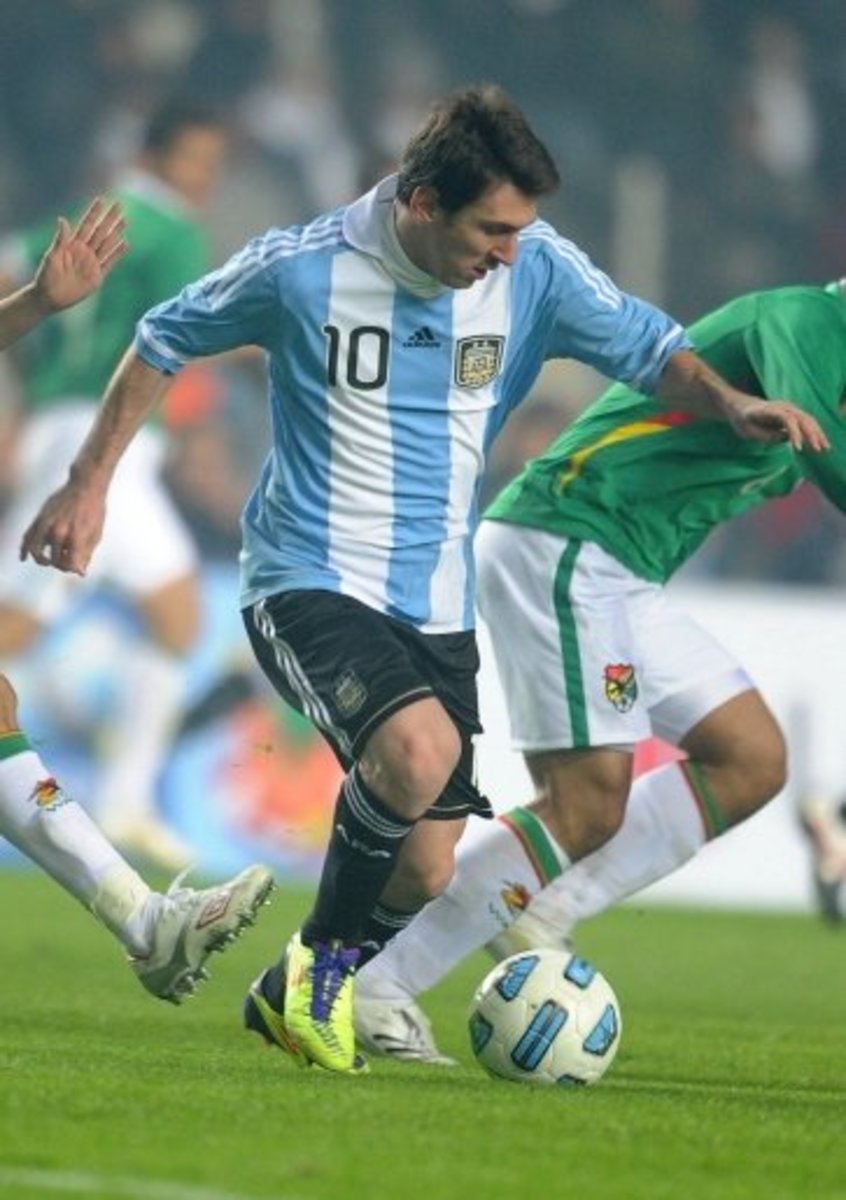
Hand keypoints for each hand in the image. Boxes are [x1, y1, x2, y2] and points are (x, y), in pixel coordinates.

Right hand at [19, 478, 106, 575]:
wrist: (85, 487)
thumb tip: (79, 573)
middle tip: (67, 558)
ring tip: (47, 561)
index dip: (73, 569)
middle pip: (54, 560)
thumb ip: (86, 555)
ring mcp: (47, 524)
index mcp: (76, 537)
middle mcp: (59, 532)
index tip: (78, 566)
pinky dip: (24, 549)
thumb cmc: (94, 512)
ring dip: (42, 560)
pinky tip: (23, 558)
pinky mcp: (39, 518)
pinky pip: (27, 536)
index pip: (69, 565)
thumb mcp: (95, 535)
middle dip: (61, 564)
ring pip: (35, 551)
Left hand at [32, 197, 127, 314]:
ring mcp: (92, 263)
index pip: (86, 224)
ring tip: (125, 220)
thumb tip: (63, 219)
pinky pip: (110, 262)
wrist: (50, 297)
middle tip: (119, 205)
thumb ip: (60, 239)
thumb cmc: (46, 276)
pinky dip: (118, 254)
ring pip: (107, 244)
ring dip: (116, 232)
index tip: (101, 200)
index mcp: (72, 244)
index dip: (94, 212)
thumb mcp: (51, 256)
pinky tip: (125, 244)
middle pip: (100, 231)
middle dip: (110, 218)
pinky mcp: (97, 276)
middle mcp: (84, 251)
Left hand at [726, 398, 830, 452]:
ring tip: (825, 448)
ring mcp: (789, 409)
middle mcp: (782, 407)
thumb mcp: (748, 431)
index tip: (798, 448)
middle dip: (811, 434)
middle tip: (818, 450)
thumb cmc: (743, 421)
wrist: (742, 407)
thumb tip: (785, 438)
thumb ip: (766, 435)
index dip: (794, 433)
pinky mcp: (792, 414)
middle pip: (802, 418)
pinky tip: (821, 443)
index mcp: (769, 410)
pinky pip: (806, 422)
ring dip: (817, 433)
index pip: (787, 419)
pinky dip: (814, 431)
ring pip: (807, 419)